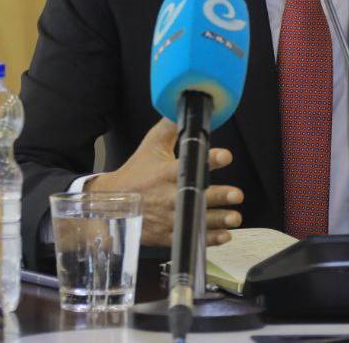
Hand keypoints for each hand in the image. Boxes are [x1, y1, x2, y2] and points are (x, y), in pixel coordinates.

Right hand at [86, 117, 242, 246]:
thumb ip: (169, 128)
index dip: (208, 160)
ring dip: (219, 220)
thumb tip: (185, 109)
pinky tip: (226, 235)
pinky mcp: (168, 234)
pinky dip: (208, 239)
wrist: (111, 204)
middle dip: (218, 196)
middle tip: (237, 194)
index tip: (225, 156)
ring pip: (197, 220)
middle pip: (196, 197)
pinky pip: (191, 237)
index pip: (188, 164)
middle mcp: (168, 196)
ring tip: (236, 217)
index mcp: (165, 173)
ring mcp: (168, 218)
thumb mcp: (150, 146)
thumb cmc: (136, 173)